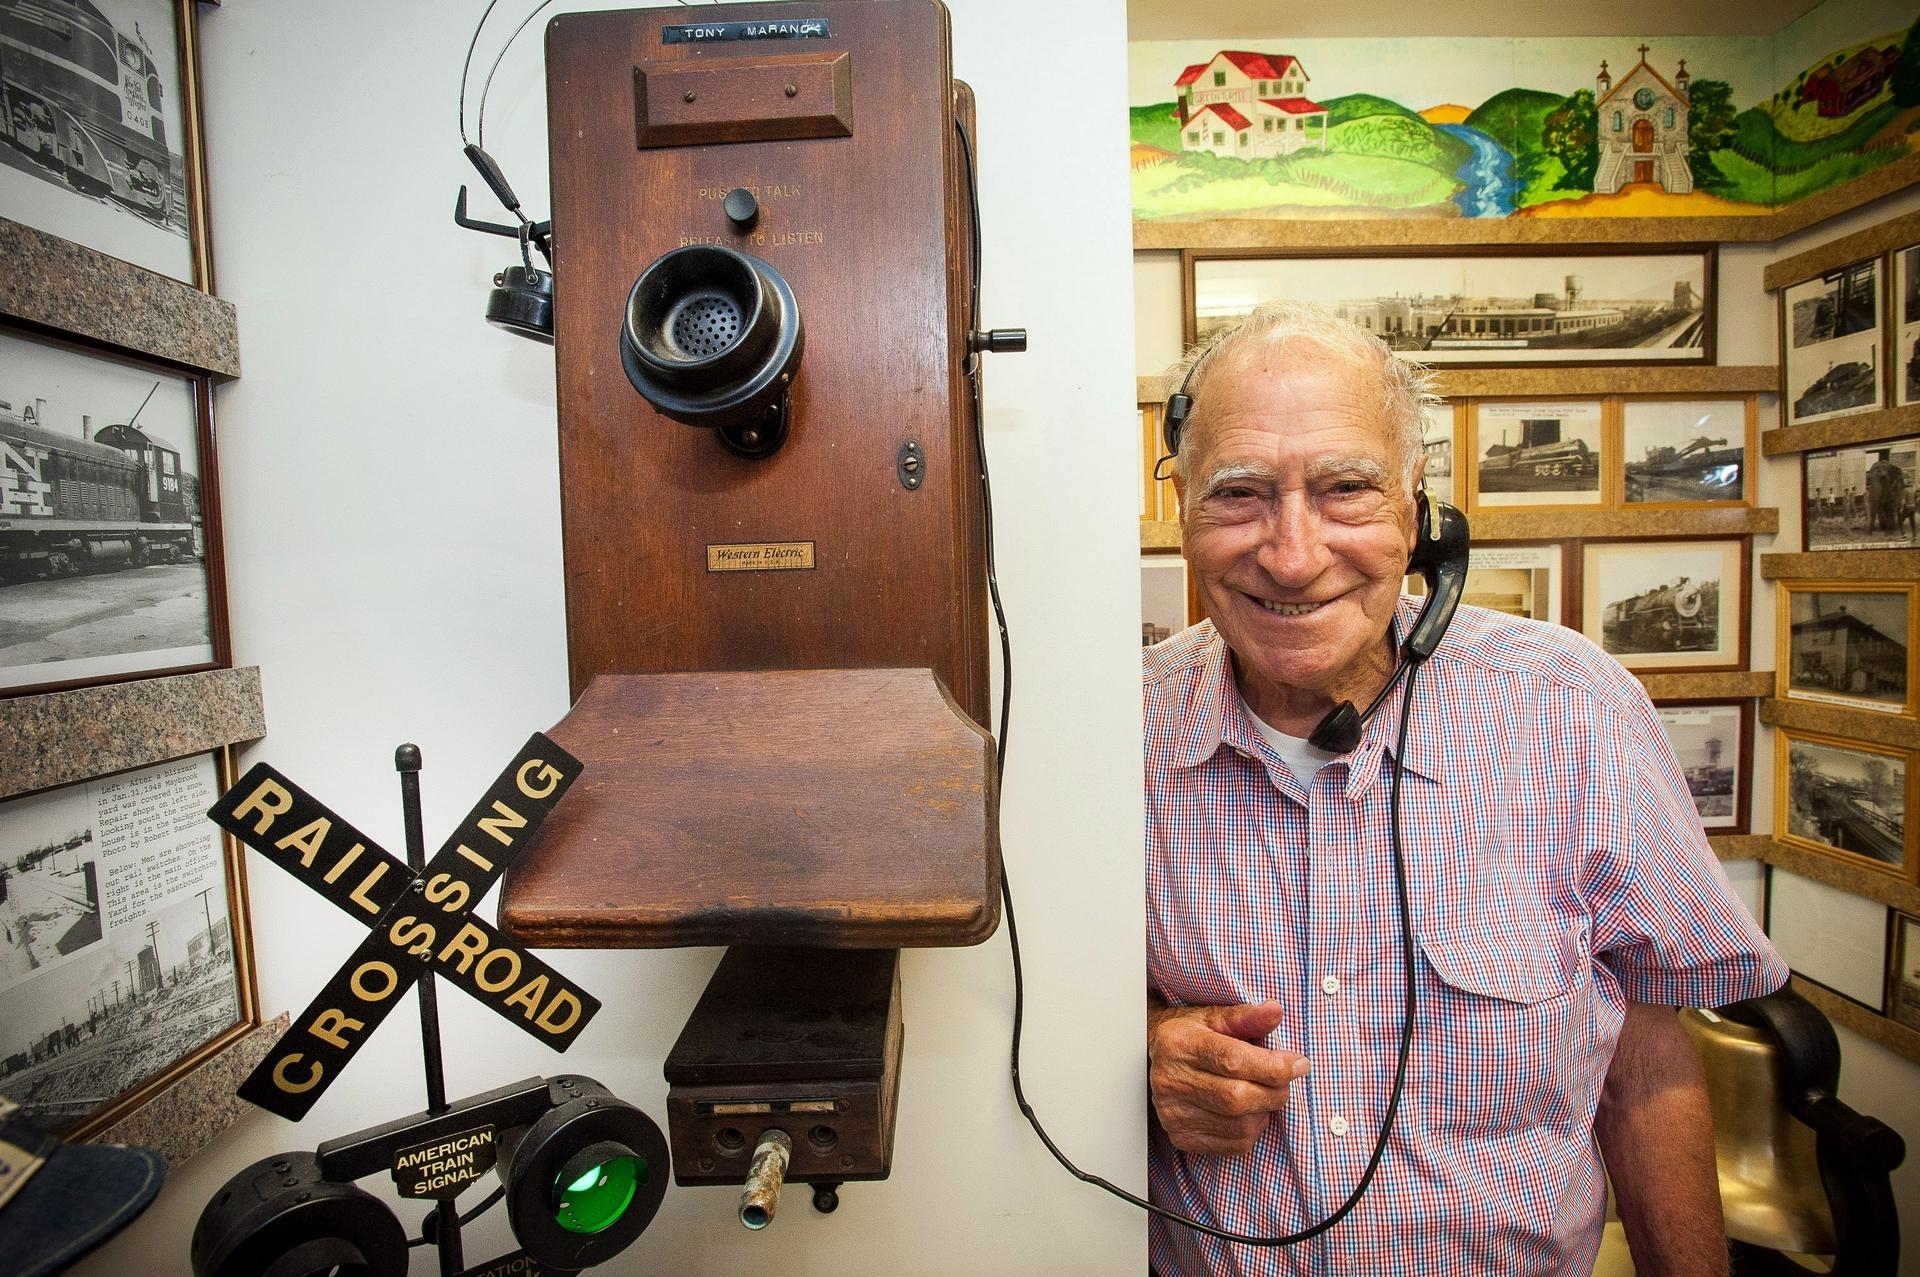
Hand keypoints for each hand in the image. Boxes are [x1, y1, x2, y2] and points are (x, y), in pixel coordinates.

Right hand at [1147, 998, 1309, 1155]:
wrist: (1155, 1060)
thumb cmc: (1190, 1036)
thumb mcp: (1214, 1018)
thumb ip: (1246, 1016)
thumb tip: (1275, 1010)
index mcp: (1179, 1044)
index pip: (1233, 1060)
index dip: (1273, 1066)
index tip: (1299, 1063)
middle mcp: (1171, 1081)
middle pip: (1238, 1097)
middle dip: (1274, 1091)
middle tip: (1284, 1080)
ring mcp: (1173, 1114)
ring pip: (1240, 1125)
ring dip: (1265, 1111)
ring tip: (1262, 1092)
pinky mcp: (1182, 1138)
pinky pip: (1235, 1144)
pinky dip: (1253, 1129)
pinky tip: (1248, 1111)